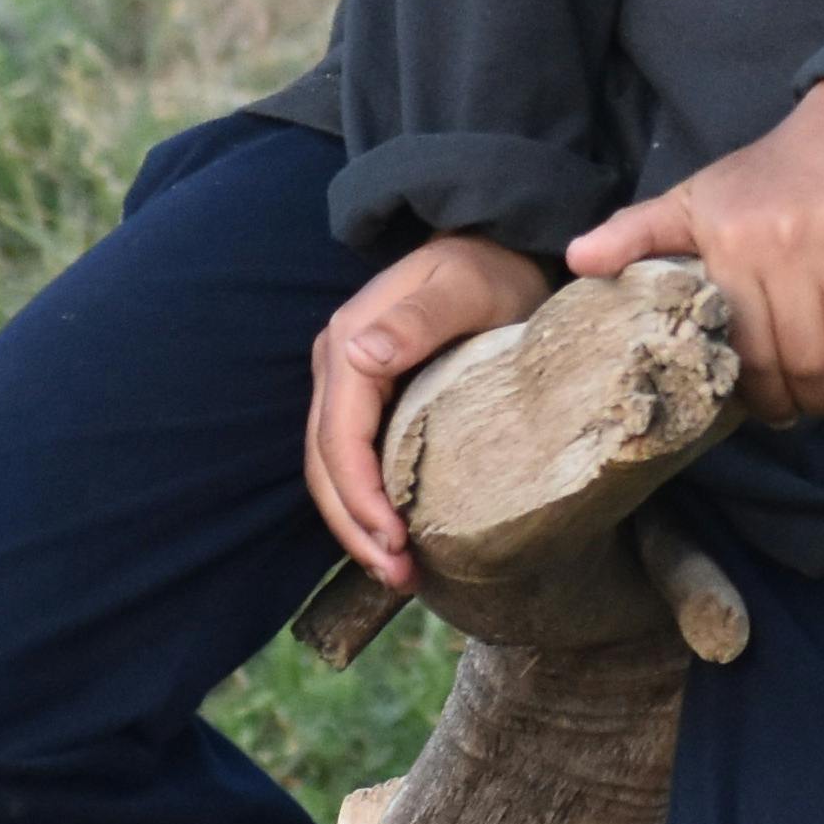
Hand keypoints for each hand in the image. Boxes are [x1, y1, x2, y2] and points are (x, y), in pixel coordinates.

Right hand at [305, 234, 560, 582]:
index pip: (338, 438)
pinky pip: (352, 460)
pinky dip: (366, 504)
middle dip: (355, 527)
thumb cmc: (490, 268)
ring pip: (331, 469)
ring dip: (356, 525)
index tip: (396, 544)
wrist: (498, 245)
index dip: (359, 498)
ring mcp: (347, 383)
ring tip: (398, 573)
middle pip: (325, 463)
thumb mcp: (465, 288)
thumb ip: (419, 318)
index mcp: (349, 343)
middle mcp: (337, 365)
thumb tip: (359, 355)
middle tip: (400, 577)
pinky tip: (394, 537)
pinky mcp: (369, 398)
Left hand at [568, 81, 823, 425]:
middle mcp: (788, 241)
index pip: (749, 351)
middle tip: (819, 405)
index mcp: (732, 241)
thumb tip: (575, 261)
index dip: (765, 397)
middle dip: (817, 401)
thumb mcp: (697, 198)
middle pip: (808, 361)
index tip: (776, 409)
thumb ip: (637, 233)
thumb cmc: (771, 174)